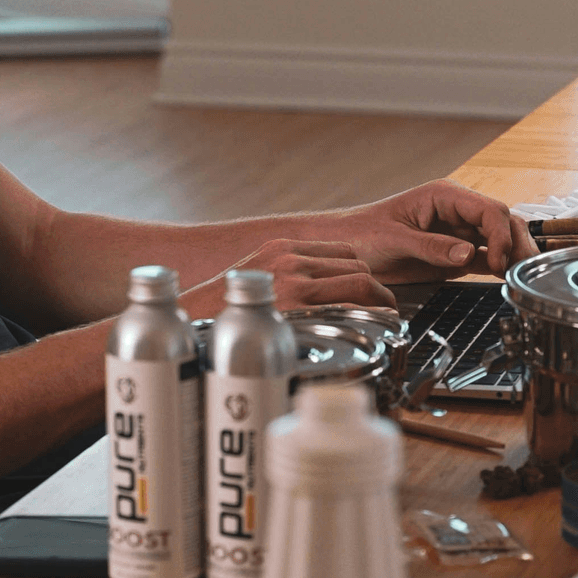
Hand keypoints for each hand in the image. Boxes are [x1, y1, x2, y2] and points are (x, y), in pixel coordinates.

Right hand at [181, 239, 395, 317]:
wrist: (193, 324)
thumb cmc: (221, 311)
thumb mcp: (255, 279)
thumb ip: (284, 277)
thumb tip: (315, 293)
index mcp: (281, 248)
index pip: (342, 250)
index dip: (361, 271)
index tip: (368, 289)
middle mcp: (290, 260)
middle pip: (357, 264)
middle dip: (375, 288)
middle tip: (383, 308)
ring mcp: (296, 284)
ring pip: (361, 281)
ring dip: (379, 301)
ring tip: (385, 319)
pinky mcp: (298, 309)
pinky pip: (350, 306)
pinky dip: (370, 316)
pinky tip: (373, 329)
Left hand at [324, 179, 538, 284]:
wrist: (345, 247)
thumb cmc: (362, 234)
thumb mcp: (393, 239)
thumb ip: (431, 246)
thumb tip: (466, 254)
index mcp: (443, 196)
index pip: (489, 209)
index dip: (500, 234)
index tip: (499, 260)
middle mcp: (457, 211)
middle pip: (503, 221)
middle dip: (517, 243)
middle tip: (523, 271)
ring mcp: (459, 232)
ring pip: (500, 238)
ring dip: (513, 255)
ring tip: (521, 278)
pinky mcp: (456, 254)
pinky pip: (487, 257)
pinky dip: (500, 267)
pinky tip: (507, 279)